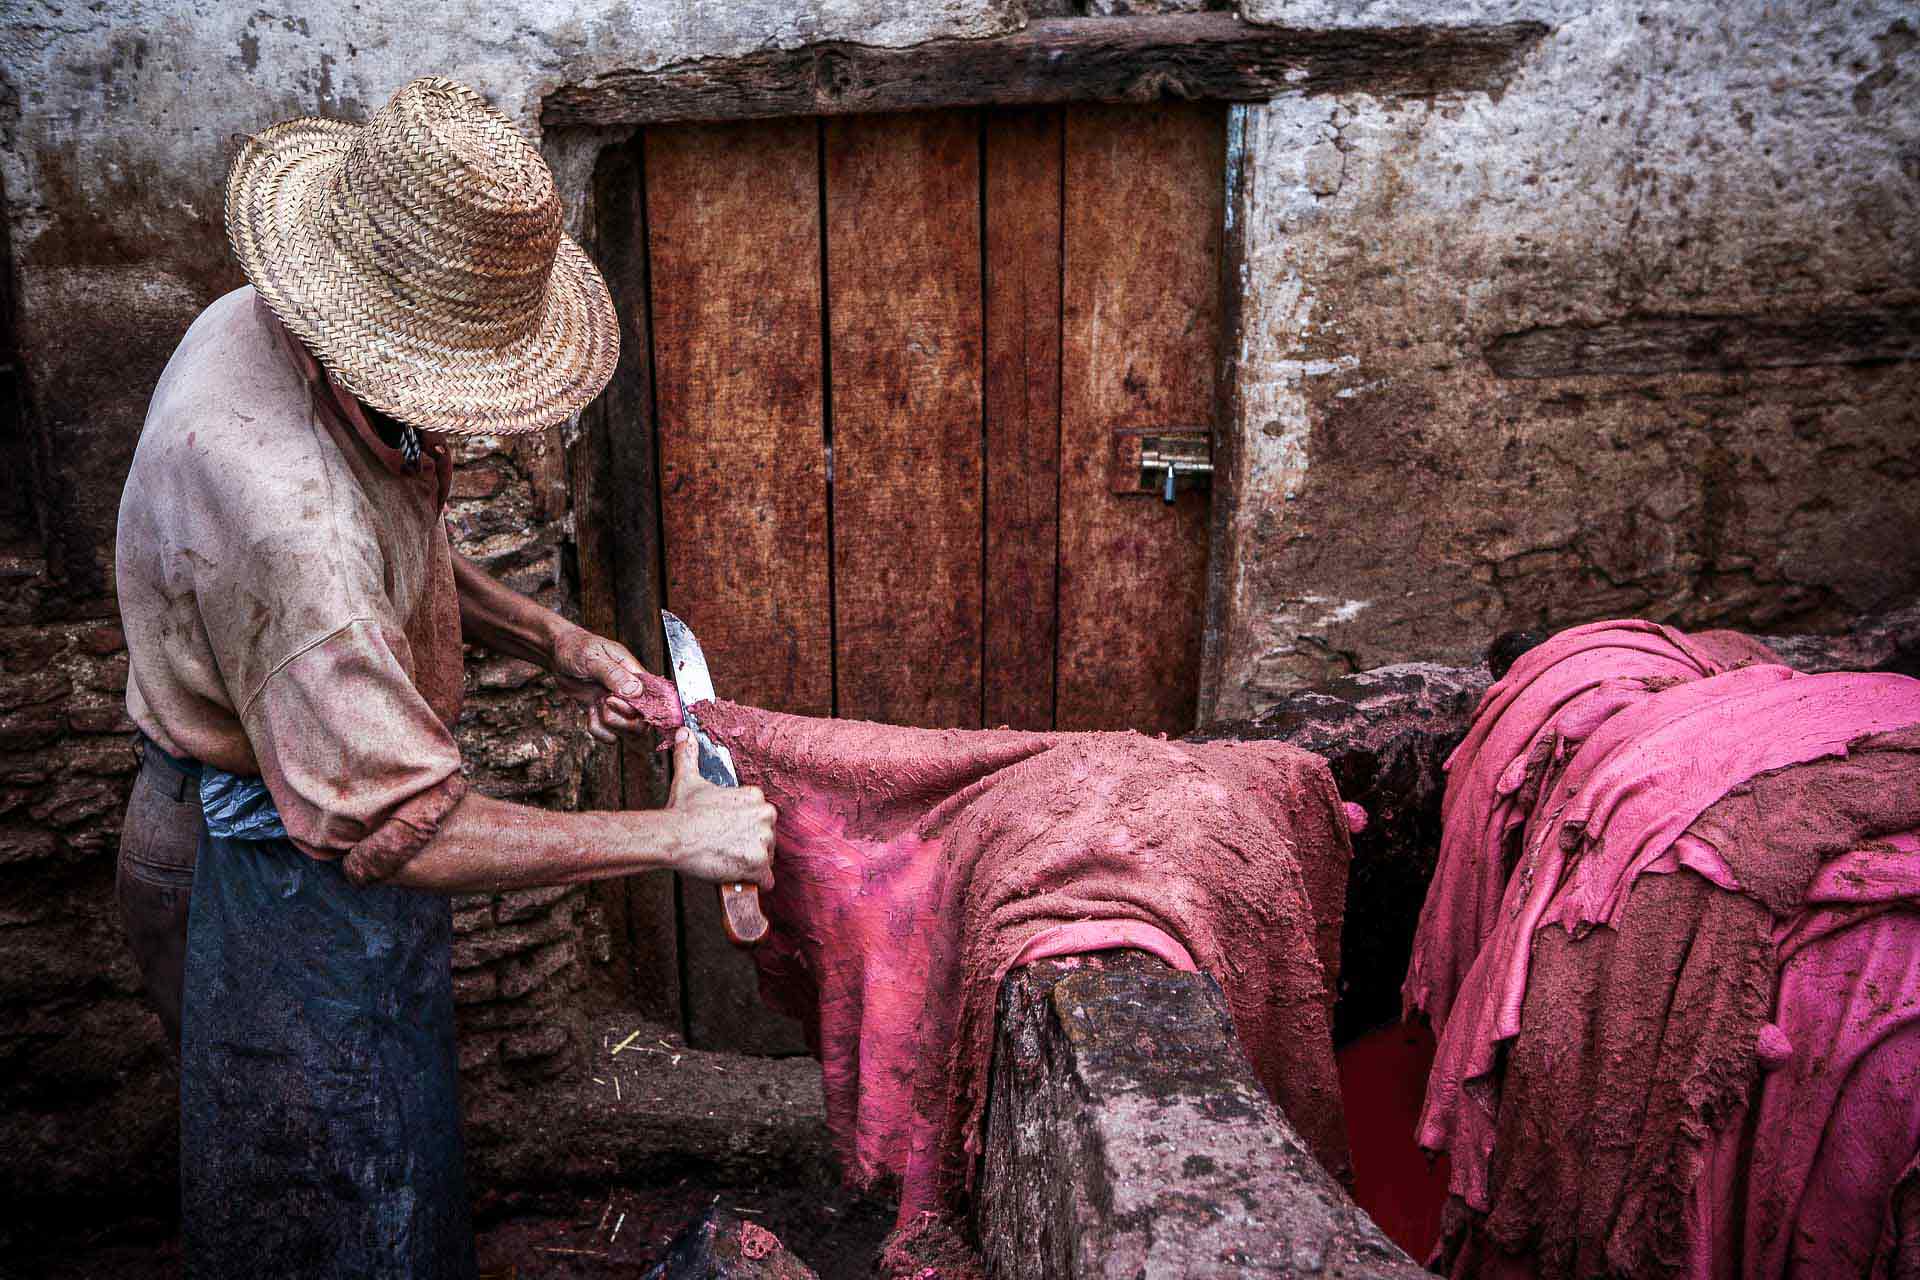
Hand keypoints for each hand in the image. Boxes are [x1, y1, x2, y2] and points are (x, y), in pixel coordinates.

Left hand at [552, 627, 650, 741]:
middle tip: (605, 702)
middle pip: (643, 724)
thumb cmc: (578, 647)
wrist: (559, 652)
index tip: (614, 699)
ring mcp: (618, 705)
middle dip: (622, 721)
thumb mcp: (593, 657)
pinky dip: (597, 730)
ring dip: (609, 726)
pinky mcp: (603, 713)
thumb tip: (636, 691)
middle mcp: (632, 693)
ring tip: (596, 705)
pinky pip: (608, 735)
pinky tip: (590, 713)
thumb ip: (614, 674)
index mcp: (636, 676)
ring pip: (628, 733)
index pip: (654, 702)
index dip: (638, 710)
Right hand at [665, 729, 775, 888]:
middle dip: (750, 844)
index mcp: (755, 796)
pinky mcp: (759, 864)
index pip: (759, 817)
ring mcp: (764, 840)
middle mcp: (765, 815)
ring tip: (727, 860)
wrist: (675, 836)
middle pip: (766, 836)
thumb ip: (688, 754)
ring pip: (766, 857)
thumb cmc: (682, 810)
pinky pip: (766, 879)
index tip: (726, 831)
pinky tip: (740, 878)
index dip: (743, 827)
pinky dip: (755, 882)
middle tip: (726, 847)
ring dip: (751, 863)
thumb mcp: (688, 778)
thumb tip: (683, 732)